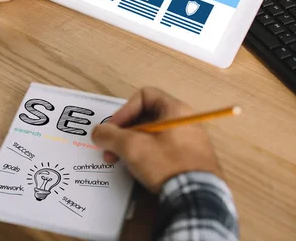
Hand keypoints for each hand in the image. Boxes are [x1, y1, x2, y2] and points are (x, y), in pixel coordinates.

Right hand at [91, 88, 222, 192]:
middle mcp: (186, 122)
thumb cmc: (167, 164)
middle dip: (123, 133)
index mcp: (176, 110)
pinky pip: (163, 150)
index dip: (125, 110)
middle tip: (111, 149)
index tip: (114, 129)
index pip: (144, 96)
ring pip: (153, 136)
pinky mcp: (191, 160)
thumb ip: (109, 135)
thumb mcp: (131, 147)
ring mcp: (191, 142)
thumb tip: (98, 133)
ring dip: (132, 146)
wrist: (197, 198)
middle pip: (146, 117)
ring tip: (122, 162)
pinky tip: (139, 171)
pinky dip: (147, 157)